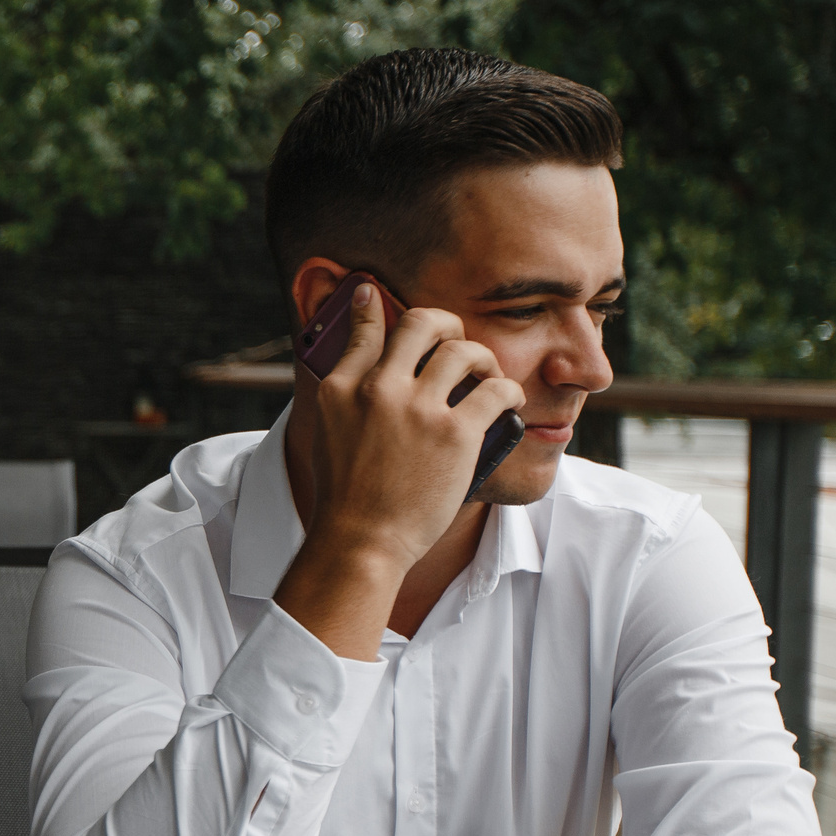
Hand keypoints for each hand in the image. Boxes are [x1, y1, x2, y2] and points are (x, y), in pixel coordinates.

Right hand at [279, 281, 524, 658]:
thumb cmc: (347, 497)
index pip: (362, 328)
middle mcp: (378, 389)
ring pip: (464, 350)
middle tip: (455, 339)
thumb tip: (361, 370)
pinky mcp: (455, 433)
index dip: (370, 304)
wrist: (362, 541)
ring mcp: (418, 409)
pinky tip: (506, 402)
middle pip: (420, 322)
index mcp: (341, 389)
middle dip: (445, 323)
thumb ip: (344, 397)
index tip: (374, 293)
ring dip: (481, 358)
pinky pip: (496, 390)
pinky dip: (508, 391)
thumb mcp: (327, 436)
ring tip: (485, 377)